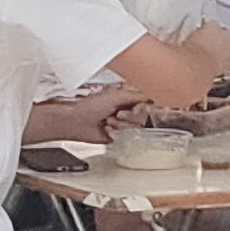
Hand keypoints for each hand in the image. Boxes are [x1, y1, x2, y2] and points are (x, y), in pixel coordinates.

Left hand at [24, 89, 141, 144]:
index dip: (145, 105)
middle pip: (144, 114)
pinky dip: (120, 132)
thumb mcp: (116, 96)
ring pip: (137, 126)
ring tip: (109, 120)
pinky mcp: (121, 134)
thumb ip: (137, 95)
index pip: (146, 99)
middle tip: (118, 113)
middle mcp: (126, 108)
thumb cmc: (90, 106)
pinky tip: (109, 129)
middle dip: (130, 115)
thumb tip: (152, 95)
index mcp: (126, 96)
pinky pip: (130, 136)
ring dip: (123, 124)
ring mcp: (124, 122)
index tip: (139, 108)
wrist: (77, 122)